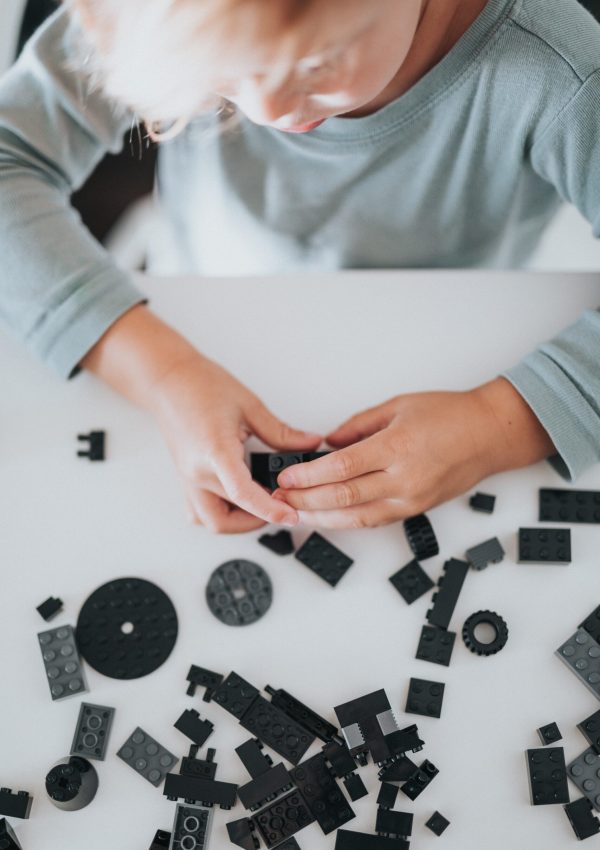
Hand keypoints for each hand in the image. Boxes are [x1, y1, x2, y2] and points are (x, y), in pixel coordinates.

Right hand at [81, 305, 321, 532]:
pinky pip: (200, 512)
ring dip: (238, 522)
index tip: (291, 515)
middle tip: (283, 505)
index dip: (270, 510)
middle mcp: (197, 472)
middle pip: (230, 516)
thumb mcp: (250, 406)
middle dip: (260, 517)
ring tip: (262, 504)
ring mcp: (189, 479)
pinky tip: (239, 501)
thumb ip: (281, 432)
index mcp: (215, 451)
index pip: (243, 494)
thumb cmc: (201, 386)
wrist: (168, 379)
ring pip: (212, 521)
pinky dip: (221, 514)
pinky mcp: (186, 479)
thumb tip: (309, 444)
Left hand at [272, 378, 554, 528]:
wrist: (490, 435)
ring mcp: (412, 499)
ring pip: (357, 517)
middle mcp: (404, 478)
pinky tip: (327, 518)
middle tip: (280, 498)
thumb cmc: (450, 415)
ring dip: (322, 518)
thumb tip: (328, 443)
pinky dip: (348, 521)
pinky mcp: (417, 510)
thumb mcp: (398, 406)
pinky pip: (375, 520)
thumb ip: (358, 426)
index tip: (286, 476)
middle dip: (306, 500)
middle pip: (344, 497)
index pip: (341, 467)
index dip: (309, 475)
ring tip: (295, 513)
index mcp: (397, 447)